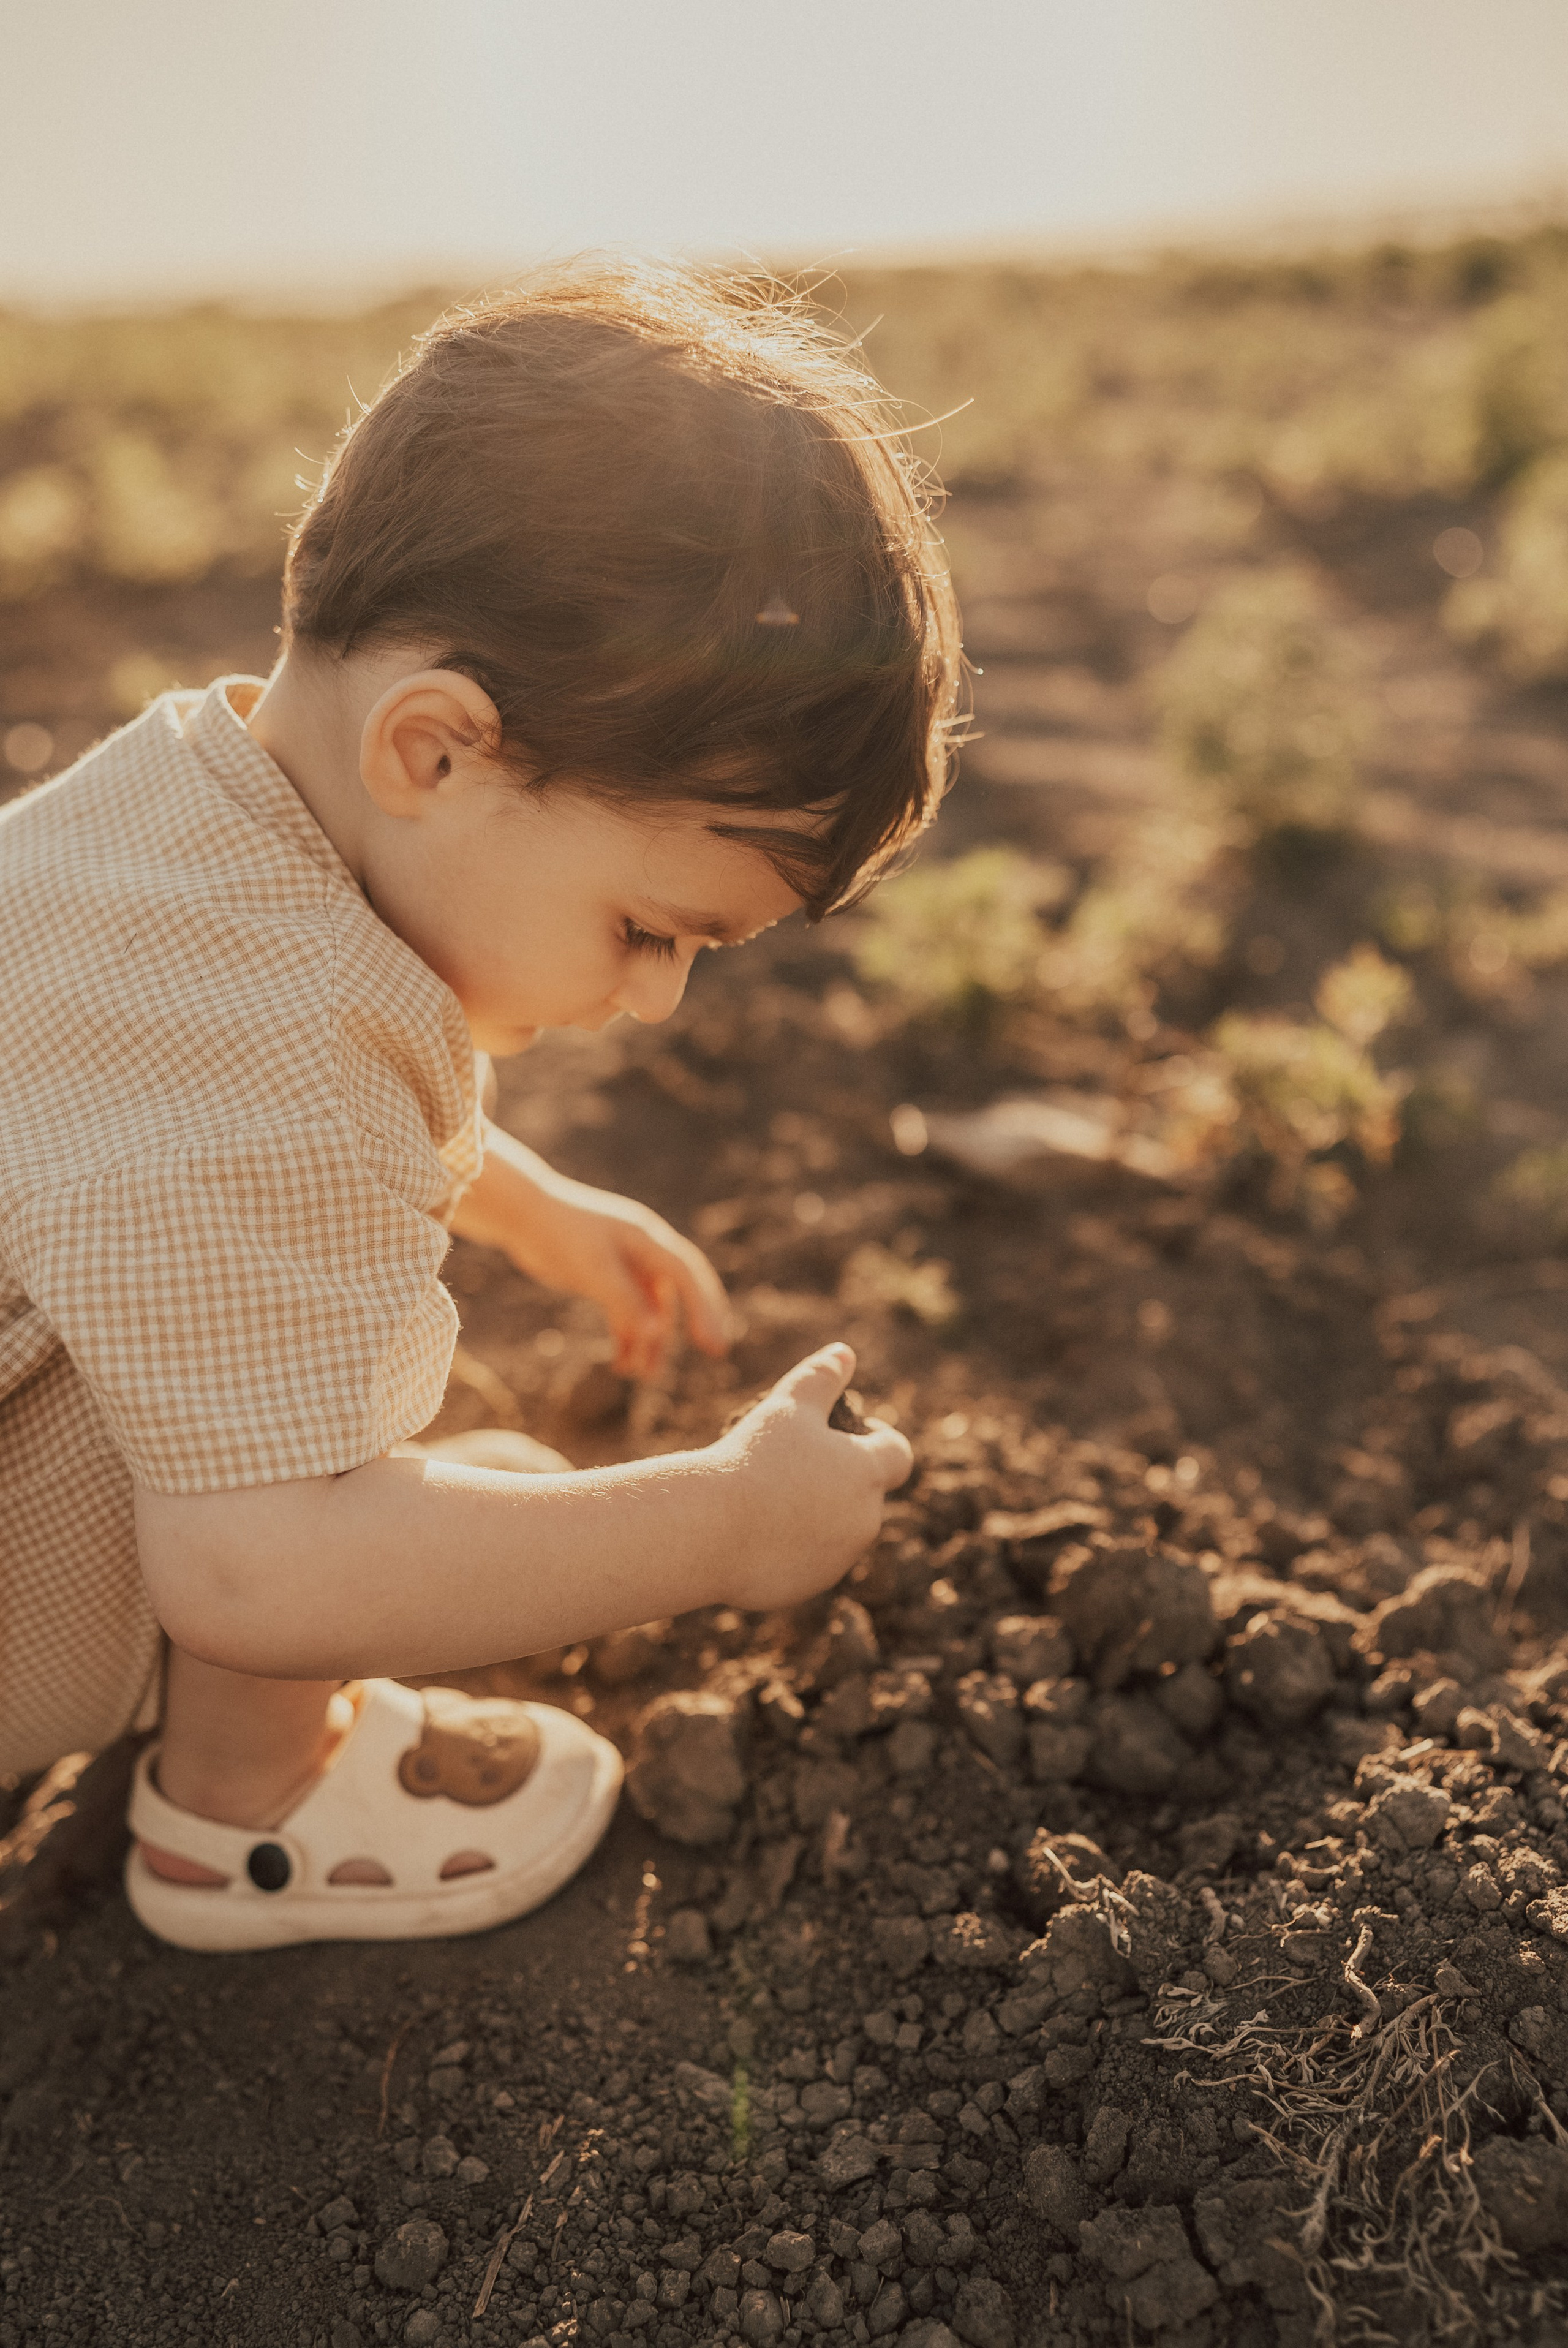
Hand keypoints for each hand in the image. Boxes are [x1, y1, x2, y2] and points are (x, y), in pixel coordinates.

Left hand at [505, 1169, 732, 1378]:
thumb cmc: (561, 1236)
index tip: (713, 1344)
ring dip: (651, 1341)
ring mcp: (624, 1267)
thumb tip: (656, 1335)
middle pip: (679, 1292)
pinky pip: (626, 1313)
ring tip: (645, 1376)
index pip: (687, 1276)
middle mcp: (643, 1253)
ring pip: (649, 1308)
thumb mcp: (595, 1271)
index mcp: (648, 1240)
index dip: (705, 1309)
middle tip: (714, 1352)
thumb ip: (626, 1302)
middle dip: (694, 1322)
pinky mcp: (604, 1279)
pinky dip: (627, 1337)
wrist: (523, 1217)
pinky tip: (621, 1364)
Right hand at [712, 1343, 912, 1610]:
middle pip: (866, 1494)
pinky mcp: (809, 1585)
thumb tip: (845, 1353)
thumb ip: (822, 1378)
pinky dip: (792, 1546)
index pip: (898, 1453)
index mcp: (867, 1473)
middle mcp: (864, 1520)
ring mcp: (839, 1558)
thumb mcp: (788, 1407)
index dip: (879, 1438)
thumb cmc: (753, 1460)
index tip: (849, 1431)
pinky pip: (808, 1560)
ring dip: (817, 1513)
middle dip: (840, 1478)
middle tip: (795, 1461)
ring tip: (769, 1495)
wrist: (710, 1531)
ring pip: (838, 1530)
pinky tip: (755, 1530)